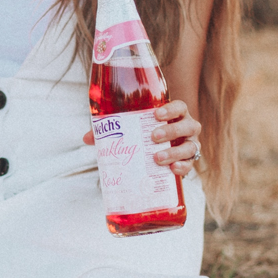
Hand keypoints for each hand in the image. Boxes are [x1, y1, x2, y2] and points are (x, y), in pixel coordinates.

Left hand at [82, 100, 202, 175]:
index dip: (171, 110)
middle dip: (171, 131)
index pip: (179, 107)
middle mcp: (186, 128)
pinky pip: (191, 164)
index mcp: (174, 115)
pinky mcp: (189, 162)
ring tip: (157, 158)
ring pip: (191, 146)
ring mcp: (191, 145)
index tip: (156, 114)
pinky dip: (184, 167)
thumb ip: (112, 132)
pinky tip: (173, 170)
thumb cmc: (144, 138)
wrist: (159, 158)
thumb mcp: (131, 131)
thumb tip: (86, 138)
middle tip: (153, 137)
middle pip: (188, 125)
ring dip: (175, 152)